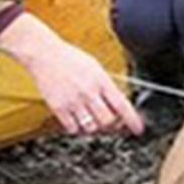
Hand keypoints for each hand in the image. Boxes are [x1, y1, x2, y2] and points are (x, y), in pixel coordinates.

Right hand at [0, 12, 143, 136]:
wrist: (45, 54)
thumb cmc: (70, 58)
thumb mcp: (95, 67)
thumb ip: (106, 85)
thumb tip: (117, 103)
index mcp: (101, 80)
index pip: (122, 105)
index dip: (132, 120)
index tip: (138, 129)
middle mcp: (89, 92)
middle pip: (108, 121)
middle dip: (113, 126)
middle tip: (113, 125)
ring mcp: (73, 101)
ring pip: (91, 128)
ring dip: (96, 129)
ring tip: (94, 121)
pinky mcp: (58, 108)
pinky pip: (73, 129)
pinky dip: (78, 129)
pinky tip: (78, 121)